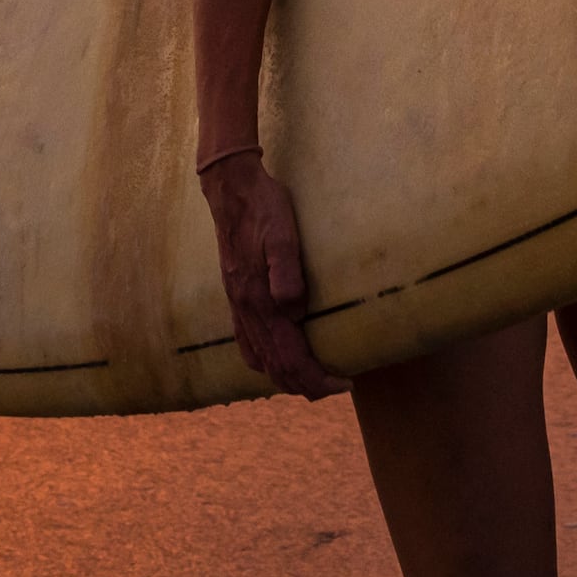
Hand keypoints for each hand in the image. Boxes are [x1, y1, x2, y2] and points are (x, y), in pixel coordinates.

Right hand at [202, 155, 341, 397]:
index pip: (290, 357)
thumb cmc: (263, 208)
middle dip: (306, 385)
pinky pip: (247, 345)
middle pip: (275, 367)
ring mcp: (237, 306)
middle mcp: (246, 310)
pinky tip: (276, 359)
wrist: (231, 189)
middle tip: (337, 387)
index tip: (345, 383)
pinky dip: (265, 363)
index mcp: (259, 300)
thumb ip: (286, 272)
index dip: (317, 378)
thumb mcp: (281, 233)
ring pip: (260, 361)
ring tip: (312, 380)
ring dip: (286, 378)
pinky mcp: (235, 297)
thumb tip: (294, 312)